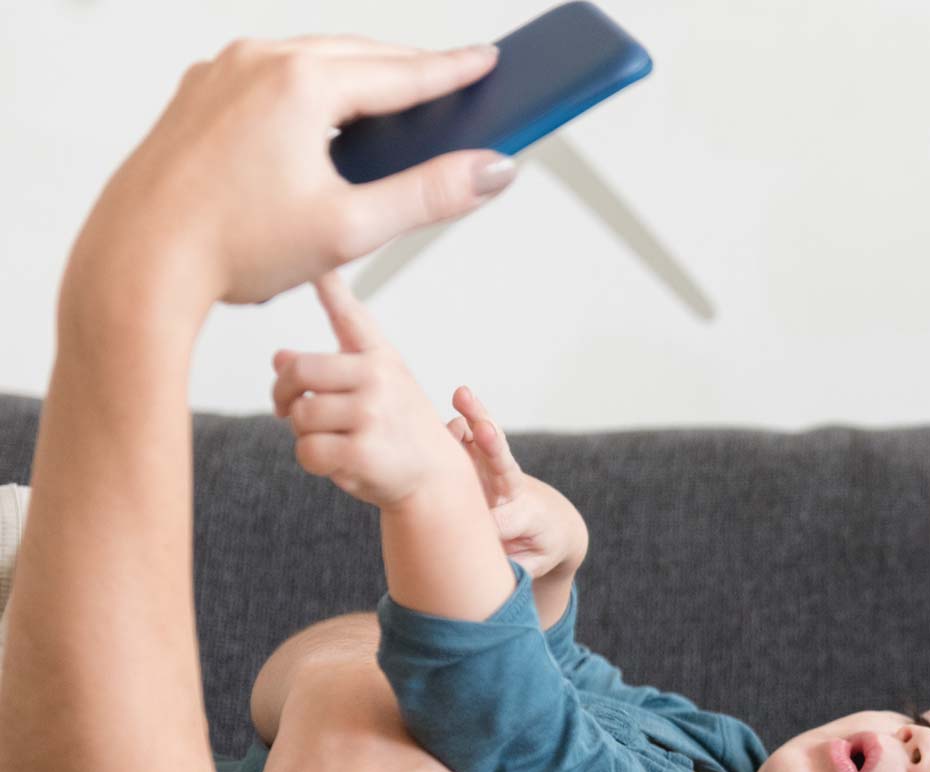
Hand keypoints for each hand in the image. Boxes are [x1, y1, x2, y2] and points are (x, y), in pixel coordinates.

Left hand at [67, 36, 515, 307]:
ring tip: (391, 96)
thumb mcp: (352, 228)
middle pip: (357, 55)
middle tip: (449, 76)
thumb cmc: (232, 248)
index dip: (453, 70)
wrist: (139, 261)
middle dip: (407, 67)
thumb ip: (431, 195)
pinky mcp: (198, 94)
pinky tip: (321, 115)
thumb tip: (492, 170)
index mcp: (300, 83)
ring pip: (310, 59)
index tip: (487, 61)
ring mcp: (221, 72)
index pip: (402, 72)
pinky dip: (309, 84)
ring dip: (356, 73)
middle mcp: (257, 62)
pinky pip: (269, 74)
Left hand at [272, 270, 463, 508]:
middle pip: (299, 371)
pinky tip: (336, 462)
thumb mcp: (372, 392)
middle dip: (283, 394)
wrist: (435, 480)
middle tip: (285, 410)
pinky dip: (312, 461)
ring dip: (303, 434)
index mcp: (380, 358)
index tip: (314, 259)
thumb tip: (279, 357)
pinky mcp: (363, 451)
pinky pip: (307, 450)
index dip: (329, 284)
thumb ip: (328, 372)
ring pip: (300, 416)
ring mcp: (372, 414)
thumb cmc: (398, 433)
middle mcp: (378, 378)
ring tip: (330, 440)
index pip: (349, 314)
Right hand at [445, 386, 590, 580]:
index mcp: (527, 513)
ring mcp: (495, 467)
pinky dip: (461, 419)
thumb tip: (491, 555)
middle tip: (483, 428)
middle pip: (501, 462)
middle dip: (491, 445)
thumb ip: (516, 562)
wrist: (556, 521)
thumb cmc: (542, 547)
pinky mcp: (482, 457)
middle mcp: (511, 485)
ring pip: (487, 438)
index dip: (490, 528)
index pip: (500, 520)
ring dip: (476, 416)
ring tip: (463, 395)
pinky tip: (457, 402)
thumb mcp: (534, 562)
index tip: (483, 532)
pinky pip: (471, 433)